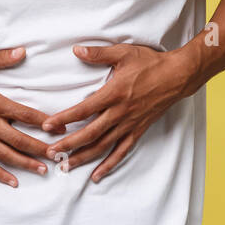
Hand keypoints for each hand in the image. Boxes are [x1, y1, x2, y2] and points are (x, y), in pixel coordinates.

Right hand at [0, 47, 53, 187]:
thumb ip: (2, 57)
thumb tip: (23, 51)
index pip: (24, 114)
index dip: (45, 122)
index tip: (61, 128)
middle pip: (19, 139)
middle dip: (40, 148)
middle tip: (58, 155)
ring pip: (5, 155)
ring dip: (25, 164)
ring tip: (43, 170)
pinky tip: (13, 182)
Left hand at [41, 44, 195, 182]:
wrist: (177, 76)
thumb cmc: (150, 63)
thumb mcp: (124, 53)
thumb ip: (98, 54)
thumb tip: (76, 50)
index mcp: (114, 93)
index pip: (84, 109)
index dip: (64, 118)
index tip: (47, 126)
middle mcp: (120, 112)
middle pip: (90, 133)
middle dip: (68, 144)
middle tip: (50, 152)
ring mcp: (130, 124)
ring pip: (103, 146)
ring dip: (84, 157)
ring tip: (66, 167)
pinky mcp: (138, 130)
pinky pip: (122, 151)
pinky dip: (109, 164)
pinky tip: (96, 175)